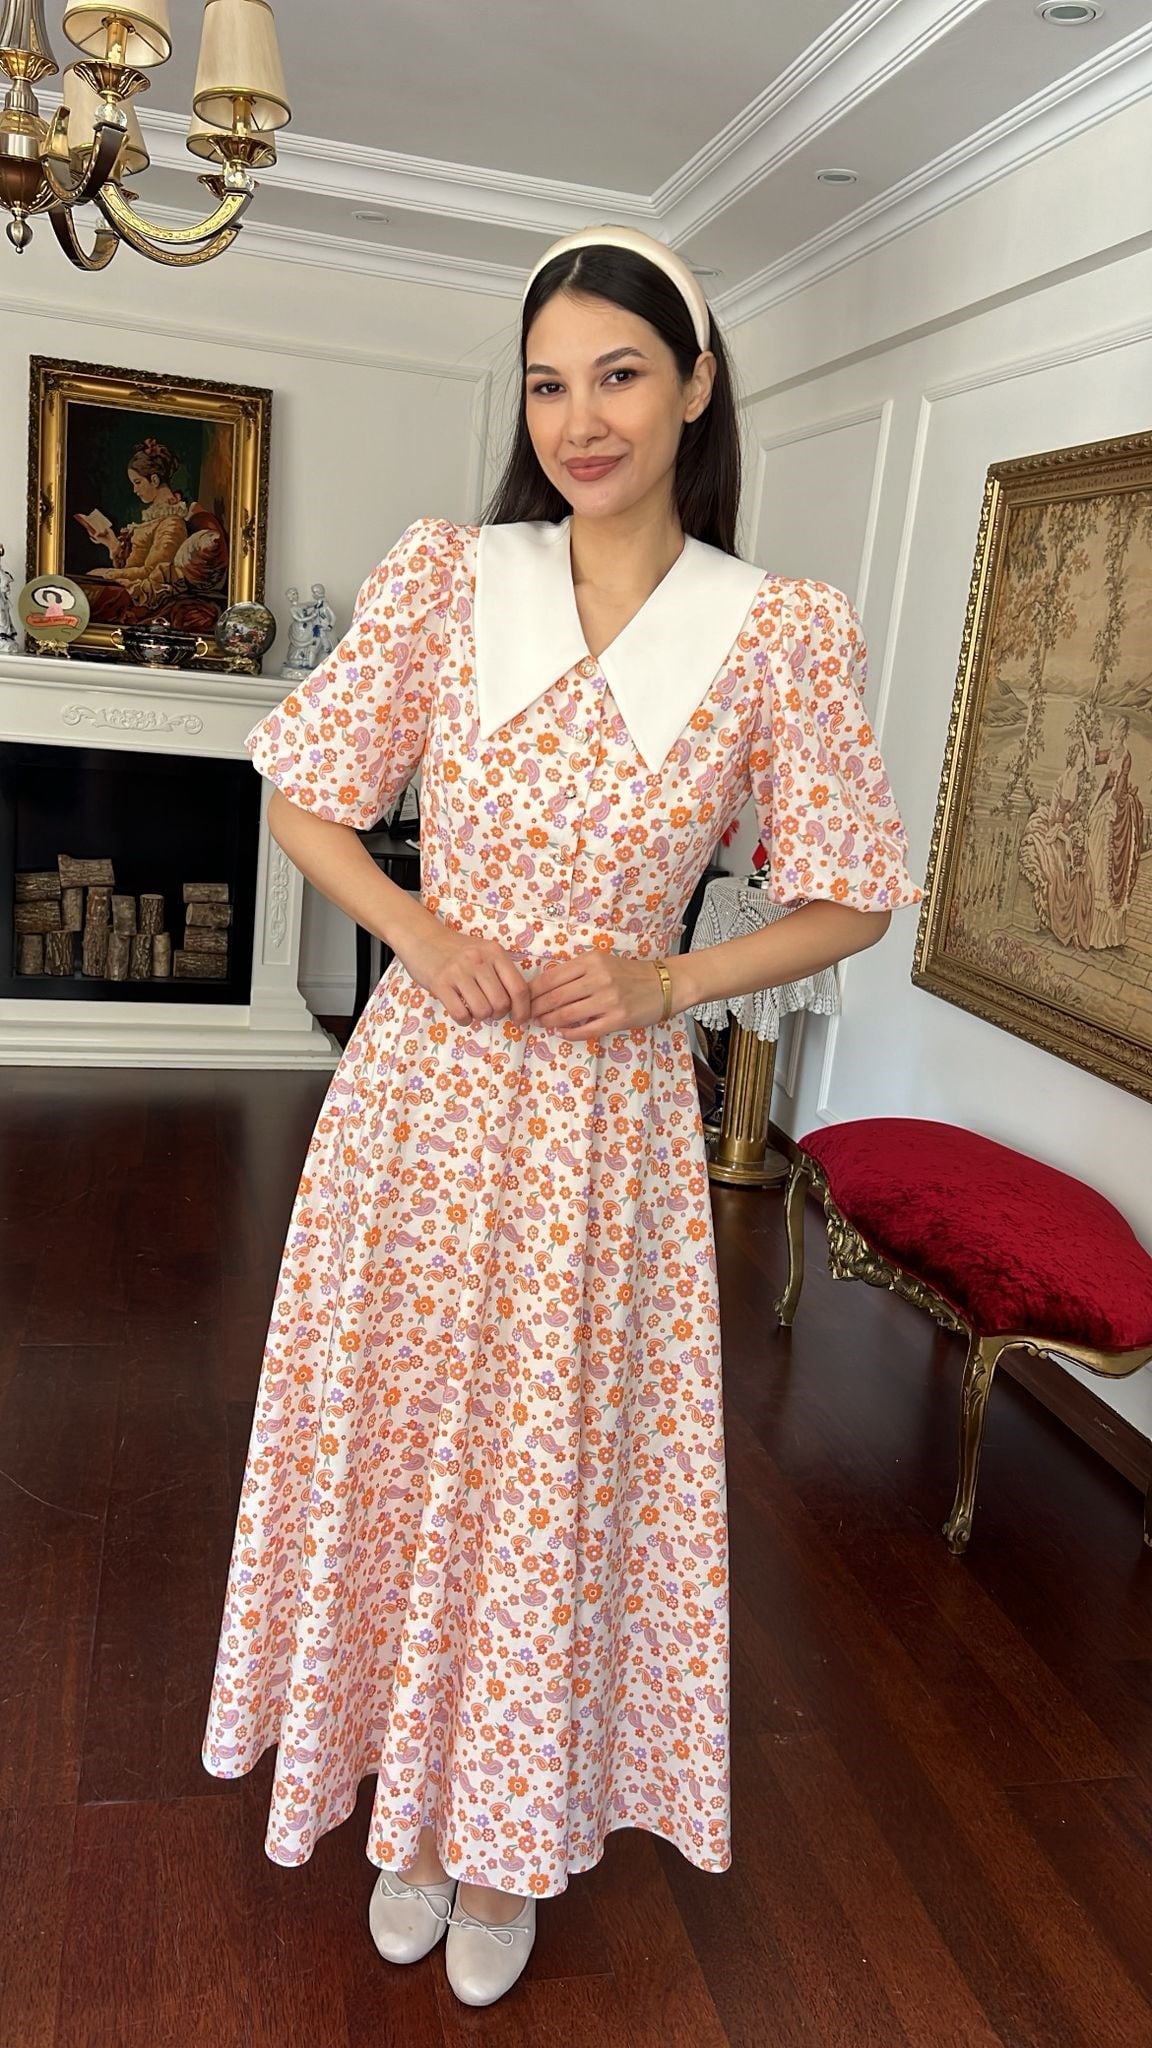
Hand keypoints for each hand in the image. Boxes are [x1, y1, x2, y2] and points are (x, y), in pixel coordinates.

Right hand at [391, 910, 531, 1027]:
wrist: (422, 938)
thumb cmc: (457, 950)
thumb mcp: (484, 952)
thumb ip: (501, 972)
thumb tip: (517, 1003)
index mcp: (495, 952)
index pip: (518, 987)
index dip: (523, 1009)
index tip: (519, 1019)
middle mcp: (478, 960)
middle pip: (501, 1002)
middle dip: (498, 1014)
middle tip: (490, 1011)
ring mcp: (458, 971)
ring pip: (482, 1010)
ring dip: (481, 1017)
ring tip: (474, 1009)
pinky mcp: (440, 983)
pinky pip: (460, 1014)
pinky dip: (464, 1020)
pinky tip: (462, 1013)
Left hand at [529, 950, 669, 1038]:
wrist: (664, 984)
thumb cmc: (629, 974)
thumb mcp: (602, 962)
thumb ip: (577, 972)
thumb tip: (545, 988)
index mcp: (591, 961)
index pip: (552, 977)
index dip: (534, 991)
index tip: (524, 999)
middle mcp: (599, 978)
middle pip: (556, 997)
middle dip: (537, 1008)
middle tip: (528, 1015)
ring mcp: (608, 1000)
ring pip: (567, 1014)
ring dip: (550, 1021)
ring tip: (542, 1023)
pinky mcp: (618, 1019)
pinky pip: (586, 1030)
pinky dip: (569, 1033)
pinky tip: (562, 1032)